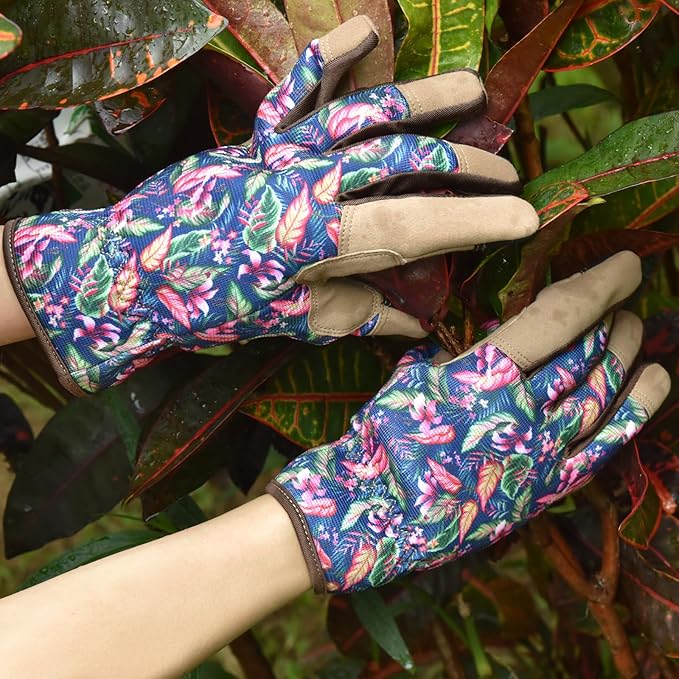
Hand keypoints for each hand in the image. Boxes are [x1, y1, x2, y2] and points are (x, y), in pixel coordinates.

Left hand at [3, 16, 537, 394]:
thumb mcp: (289, 322)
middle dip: (463, 168)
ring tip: (475, 93)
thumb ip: (358, 316)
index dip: (477, 222)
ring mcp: (282, 151)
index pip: (417, 226)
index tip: (527, 219)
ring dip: (424, 102)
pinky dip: (333, 57)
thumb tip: (418, 325)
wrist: (130, 268)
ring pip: (364, 115)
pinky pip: (299, 89)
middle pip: (402, 164)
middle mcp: (306, 182)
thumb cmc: (209, 304)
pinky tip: (370, 30)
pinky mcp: (259, 137)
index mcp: (317, 240)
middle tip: (508, 175)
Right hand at [267, 252, 670, 592]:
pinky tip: (654, 381)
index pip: (557, 319)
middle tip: (622, 298)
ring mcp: (538, 454)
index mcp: (481, 377)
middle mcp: (519, 413)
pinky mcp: (545, 487)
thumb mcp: (410, 379)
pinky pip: (602, 448)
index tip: (626, 264)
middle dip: (612, 318)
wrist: (375, 514)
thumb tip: (490, 339)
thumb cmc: (382, 439)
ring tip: (635, 329)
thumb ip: (457, 355)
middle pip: (586, 354)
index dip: (597, 286)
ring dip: (624, 355)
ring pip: (600, 395)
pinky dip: (633, 412)